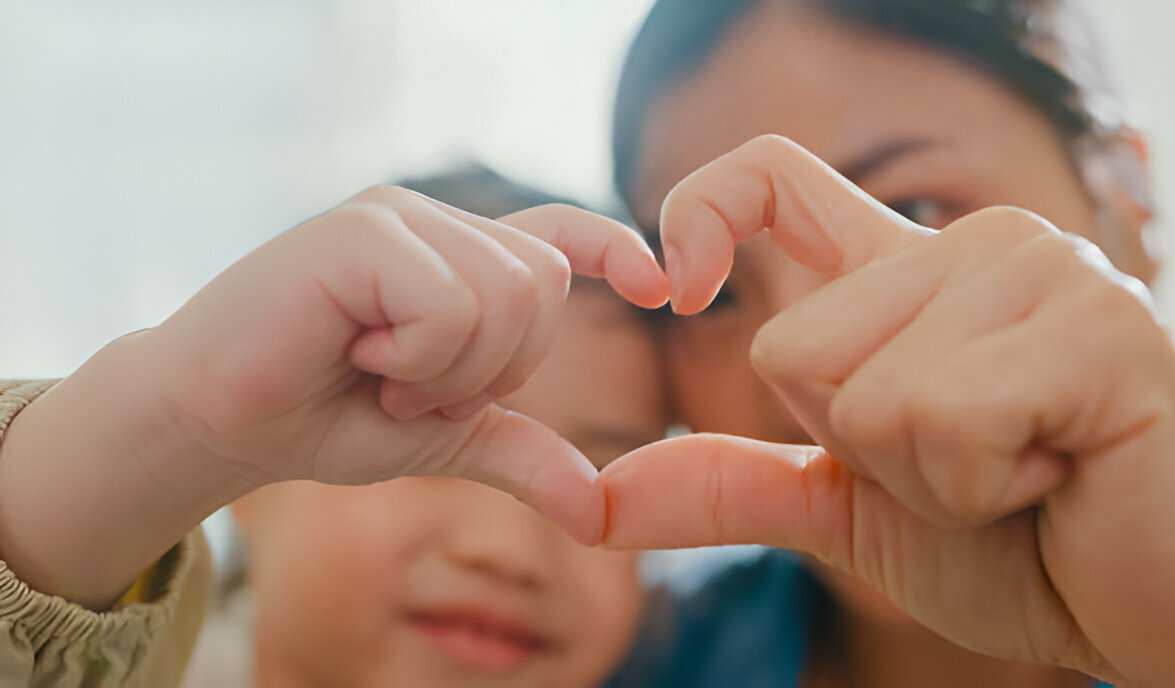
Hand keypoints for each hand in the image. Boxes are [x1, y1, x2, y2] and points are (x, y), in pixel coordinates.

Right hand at [150, 185, 666, 542]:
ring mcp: (399, 216)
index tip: (662, 288)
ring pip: (506, 295)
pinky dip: (415, 357)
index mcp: (460, 257)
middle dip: (494, 366)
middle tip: (410, 384)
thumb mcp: (443, 438)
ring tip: (378, 371)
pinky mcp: (361, 229)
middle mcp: (436, 222)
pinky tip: (354, 354)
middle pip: (543, 285)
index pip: (558, 237)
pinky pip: (450, 304)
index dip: (616, 250)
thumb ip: (520, 452)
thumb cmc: (325, 418)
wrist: (219, 419)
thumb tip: (601, 510)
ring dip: (448, 368)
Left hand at [598, 135, 1174, 684]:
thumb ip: (730, 486)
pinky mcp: (1096, 324)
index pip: (771, 178)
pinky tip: (1059, 473)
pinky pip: (938, 417)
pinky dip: (979, 487)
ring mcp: (1039, 271)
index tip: (677, 286)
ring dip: (927, 479)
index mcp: (905, 276)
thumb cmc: (1016, 546)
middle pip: (791, 346)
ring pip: (861, 390)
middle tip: (973, 465)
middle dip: (861, 452)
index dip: (700, 214)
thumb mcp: (848, 511)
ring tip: (1022, 469)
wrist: (1153, 611)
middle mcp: (969, 247)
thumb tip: (594, 505)